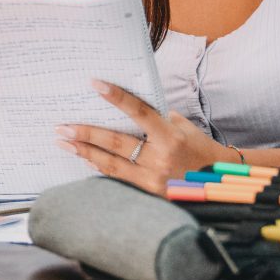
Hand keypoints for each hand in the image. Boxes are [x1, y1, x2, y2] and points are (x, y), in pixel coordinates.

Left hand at [56, 80, 226, 193]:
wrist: (216, 182)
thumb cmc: (198, 148)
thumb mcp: (182, 127)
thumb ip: (156, 118)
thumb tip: (126, 106)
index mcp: (171, 136)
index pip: (140, 112)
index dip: (117, 97)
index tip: (95, 84)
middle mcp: (161, 159)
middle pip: (116, 143)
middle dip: (86, 134)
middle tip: (62, 127)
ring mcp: (153, 179)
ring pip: (112, 165)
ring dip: (85, 153)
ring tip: (65, 143)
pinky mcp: (149, 194)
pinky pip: (118, 179)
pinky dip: (100, 168)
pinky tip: (84, 159)